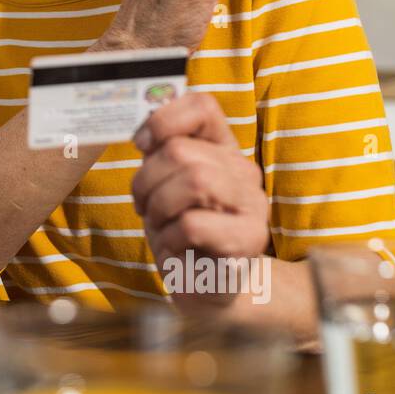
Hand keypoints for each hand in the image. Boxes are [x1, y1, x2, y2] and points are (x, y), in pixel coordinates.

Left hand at [130, 93, 269, 295]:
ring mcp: (252, 205)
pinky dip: (169, 239)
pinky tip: (174, 250)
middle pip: (182, 150)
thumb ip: (160, 156)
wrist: (208, 287)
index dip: (163, 119)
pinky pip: (194, 224)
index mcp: (222, 150)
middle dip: (146, 181)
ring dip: (159, 207)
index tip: (142, 146)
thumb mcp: (164, 187)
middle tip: (143, 207)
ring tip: (160, 227)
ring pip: (195, 180)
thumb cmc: (181, 234)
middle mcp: (243, 171)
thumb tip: (145, 134)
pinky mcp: (249, 240)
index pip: (203, 106)